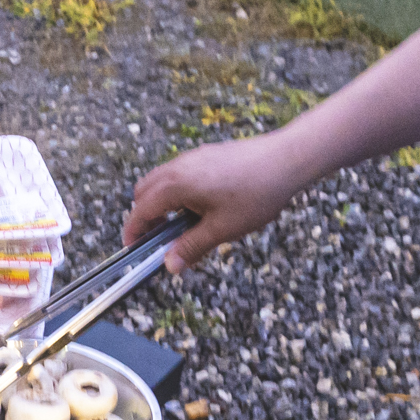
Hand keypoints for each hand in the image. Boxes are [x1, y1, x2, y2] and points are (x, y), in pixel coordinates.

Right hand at [123, 135, 315, 272]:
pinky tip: (202, 206)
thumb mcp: (222, 229)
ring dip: (161, 202)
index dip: (133, 231)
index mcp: (175, 185)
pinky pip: (179, 173)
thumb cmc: (256, 194)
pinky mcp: (206, 153)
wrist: (286, 160)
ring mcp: (192, 157)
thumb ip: (191, 247)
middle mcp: (178, 167)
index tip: (133, 248)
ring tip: (183, 224)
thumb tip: (171, 265)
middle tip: (159, 238)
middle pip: (144, 191)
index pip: (140, 210)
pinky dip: (176, 190)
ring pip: (161, 180)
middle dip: (144, 215)